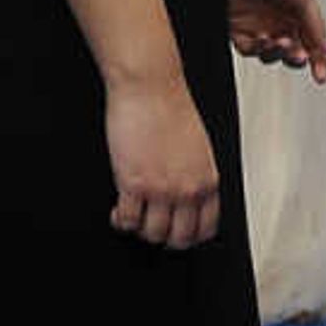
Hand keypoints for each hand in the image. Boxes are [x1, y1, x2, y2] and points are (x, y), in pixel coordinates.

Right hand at [104, 72, 217, 249]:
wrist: (150, 88)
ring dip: (140, 230)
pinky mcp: (133, 183)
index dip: (190, 236)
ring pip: (152, 234)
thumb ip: (196, 175)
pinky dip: (121, 221)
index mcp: (207, 180)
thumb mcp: (198, 147)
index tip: (178, 233)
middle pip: (179, 238)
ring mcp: (160, 189)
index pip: (206, 228)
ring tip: (133, 218)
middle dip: (164, 238)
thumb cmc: (171, 107)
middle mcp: (187, 189)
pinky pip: (127, 220)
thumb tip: (186, 195)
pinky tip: (119, 212)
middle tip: (152, 228)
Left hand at [228, 0, 325, 79]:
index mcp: (299, 13)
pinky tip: (263, 40)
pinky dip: (256, 49)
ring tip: (280, 43)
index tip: (321, 76)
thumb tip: (324, 49)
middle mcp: (278, 19)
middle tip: (298, 55)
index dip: (317, 60)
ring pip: (269, 54)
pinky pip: (248, 48)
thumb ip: (315, 26)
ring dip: (276, 53)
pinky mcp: (237, 25)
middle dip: (295, 58)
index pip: (311, 43)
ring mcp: (258, 23)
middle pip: (290, 52)